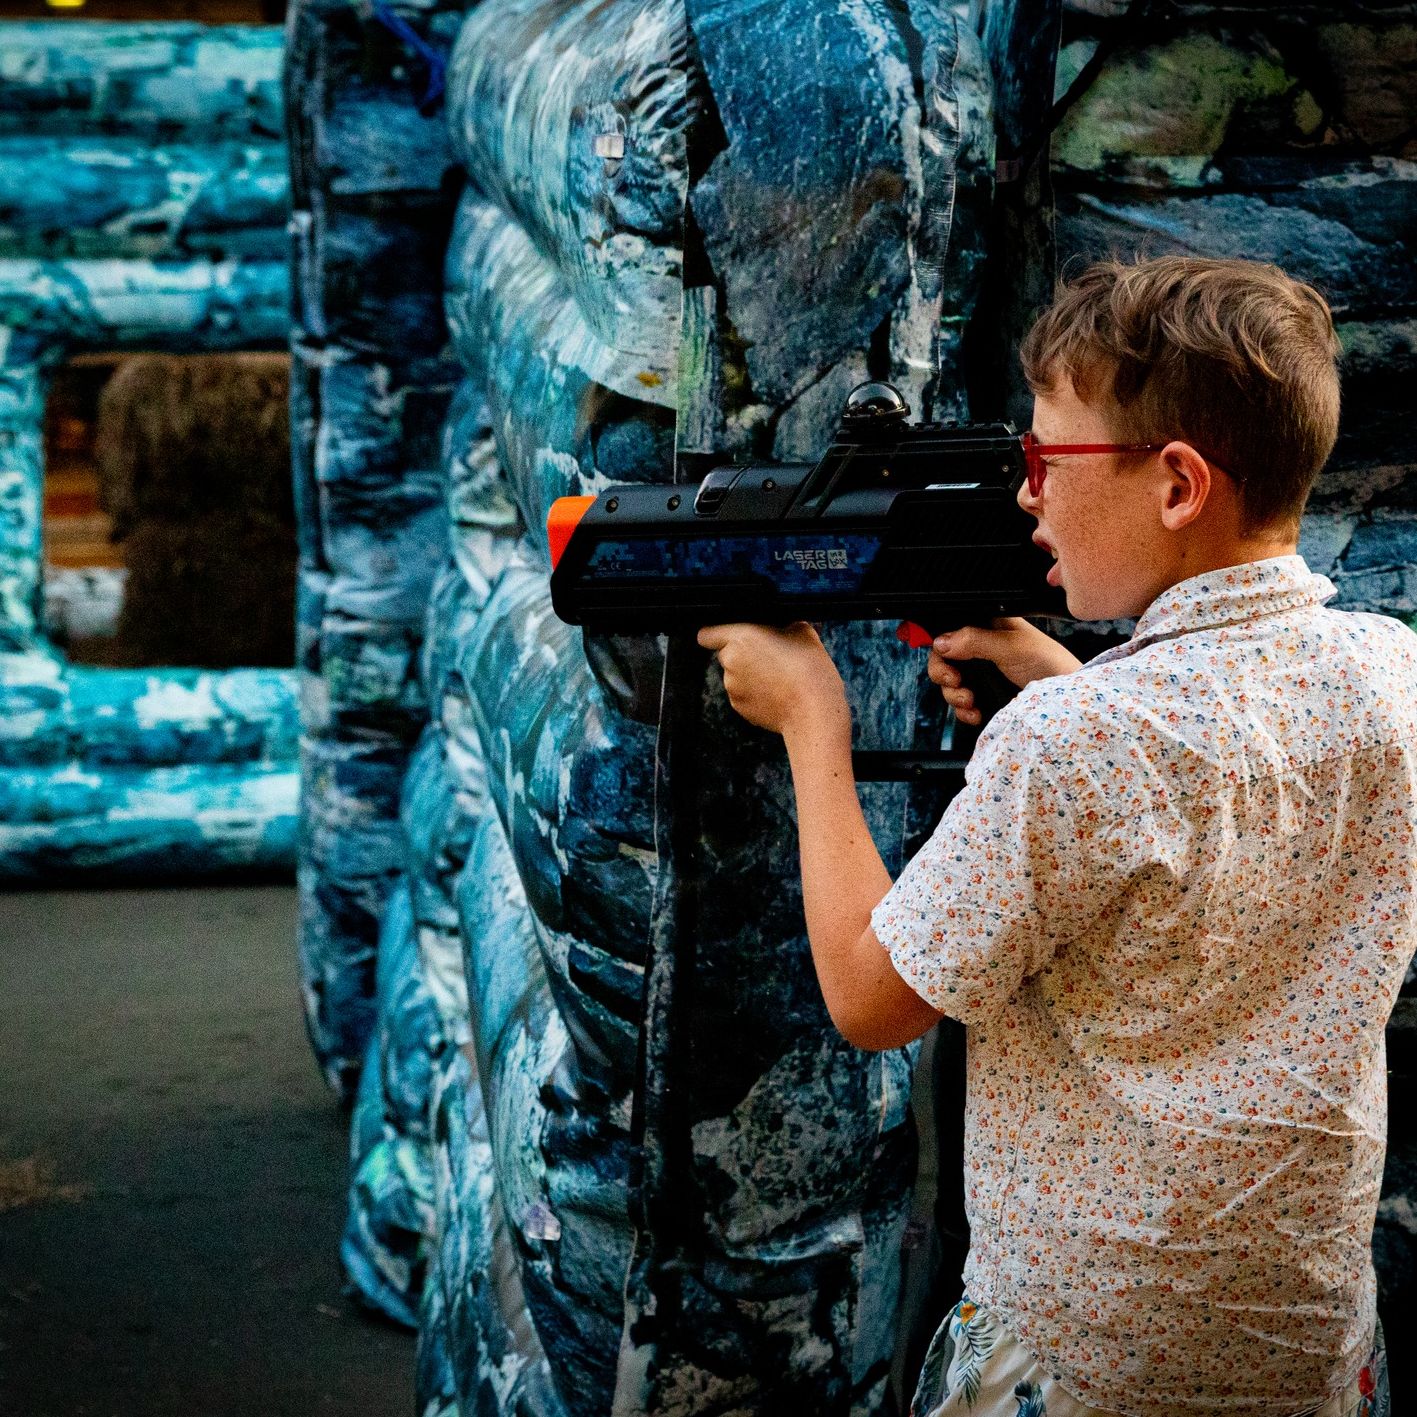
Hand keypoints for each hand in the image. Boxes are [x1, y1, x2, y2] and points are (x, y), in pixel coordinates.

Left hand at [696, 621, 848, 739]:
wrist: (814, 709)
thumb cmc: (809, 667)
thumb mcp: (803, 631)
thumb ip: (783, 623)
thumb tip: (784, 623)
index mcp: (740, 638)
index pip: (707, 634)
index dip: (715, 634)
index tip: (728, 636)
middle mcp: (730, 662)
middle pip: (726, 654)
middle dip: (742, 654)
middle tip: (770, 656)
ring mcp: (733, 687)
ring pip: (735, 676)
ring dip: (750, 675)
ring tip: (778, 677)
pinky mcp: (740, 707)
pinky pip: (743, 695)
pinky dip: (755, 693)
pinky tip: (777, 693)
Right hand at [927, 617, 1080, 725]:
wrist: (1062, 698)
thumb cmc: (1047, 661)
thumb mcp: (1011, 646)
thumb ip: (976, 641)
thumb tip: (942, 642)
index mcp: (984, 626)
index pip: (948, 629)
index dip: (939, 643)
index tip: (943, 658)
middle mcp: (977, 647)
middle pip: (941, 658)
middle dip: (942, 672)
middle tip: (955, 681)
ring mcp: (978, 672)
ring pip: (947, 683)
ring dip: (953, 694)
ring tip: (970, 701)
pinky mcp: (981, 694)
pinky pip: (958, 703)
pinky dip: (961, 710)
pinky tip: (975, 712)